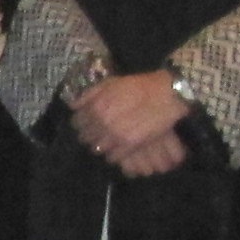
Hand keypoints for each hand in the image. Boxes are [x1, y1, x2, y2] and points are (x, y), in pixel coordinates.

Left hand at [71, 70, 189, 169]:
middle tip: (97, 133)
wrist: (166, 95)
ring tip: (108, 141)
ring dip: (100, 145)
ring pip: (97, 148)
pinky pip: (112, 157)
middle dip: (89, 135)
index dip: (80, 124)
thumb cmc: (139, 86)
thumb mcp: (111, 83)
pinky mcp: (129, 145)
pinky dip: (112, 154)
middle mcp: (102, 122)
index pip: (77, 122)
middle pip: (86, 137)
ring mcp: (115, 135)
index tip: (86, 124)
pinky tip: (118, 148)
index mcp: (96, 106)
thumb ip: (90, 95)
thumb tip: (74, 106)